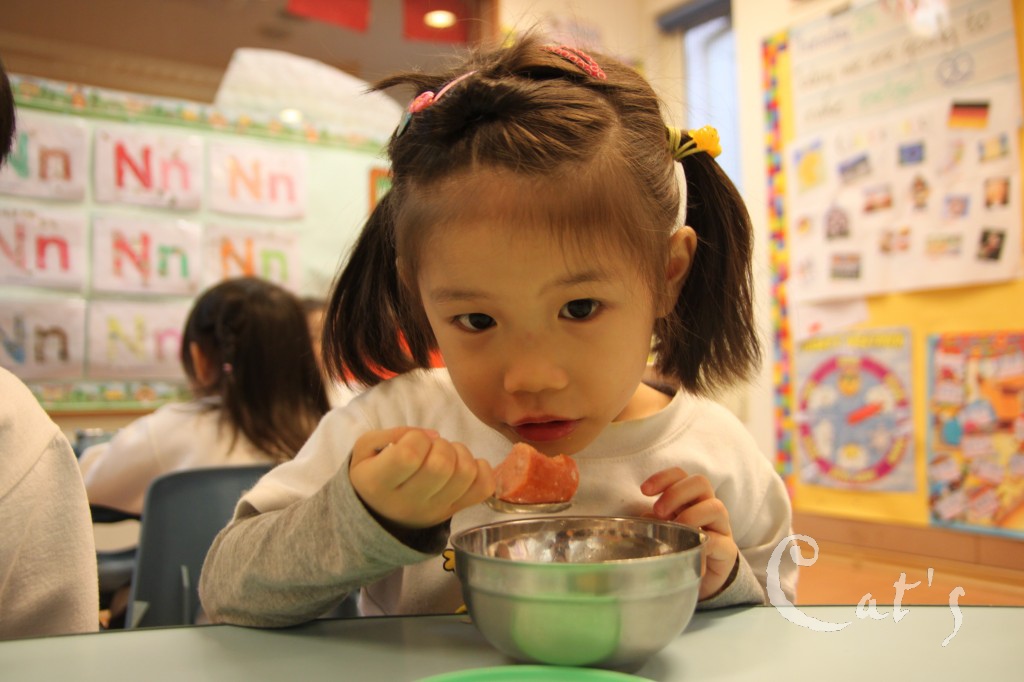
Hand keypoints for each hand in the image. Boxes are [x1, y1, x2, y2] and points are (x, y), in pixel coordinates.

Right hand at [349, 427, 494, 529]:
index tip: (411, 441)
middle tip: (431, 448)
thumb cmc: (372, 475)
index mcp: (379, 484)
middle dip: (441, 445)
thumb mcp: (365, 449)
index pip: (408, 456)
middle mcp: (408, 503)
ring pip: (466, 474)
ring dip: (461, 454)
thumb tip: (434, 436)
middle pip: (441, 466)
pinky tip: (464, 466)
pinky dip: (481, 469)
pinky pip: (484, 489)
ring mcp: (436, 510)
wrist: (379, 517)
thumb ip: (392, 434)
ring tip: (447, 454)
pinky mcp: (456, 510)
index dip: (415, 439)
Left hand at [641, 467, 738, 599]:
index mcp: (690, 498)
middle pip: (700, 482)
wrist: (706, 577)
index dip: (663, 477)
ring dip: (691, 515)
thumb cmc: (683, 548)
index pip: (680, 475)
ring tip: (675, 530)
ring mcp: (720, 527)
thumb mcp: (665, 532)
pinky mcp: (728, 550)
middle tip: (658, 511)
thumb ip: (655, 523)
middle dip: (676, 492)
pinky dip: (703, 543)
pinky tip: (689, 551)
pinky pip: (719, 541)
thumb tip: (644, 518)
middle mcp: (708, 506)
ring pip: (716, 507)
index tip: (644, 490)